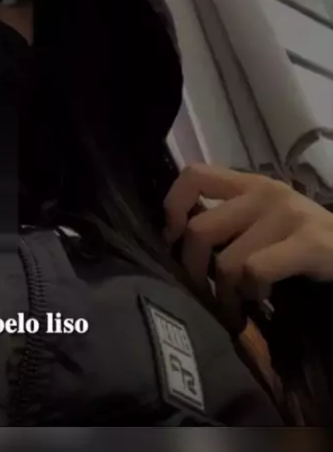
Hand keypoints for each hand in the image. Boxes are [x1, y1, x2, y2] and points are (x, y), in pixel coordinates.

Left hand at [164, 164, 332, 329]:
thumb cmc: (305, 244)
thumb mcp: (264, 223)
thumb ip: (229, 223)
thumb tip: (180, 243)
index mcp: (250, 184)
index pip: (193, 175)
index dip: (173, 206)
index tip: (173, 239)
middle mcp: (266, 192)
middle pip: (200, 230)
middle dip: (195, 272)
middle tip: (207, 295)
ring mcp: (289, 216)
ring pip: (227, 262)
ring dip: (228, 296)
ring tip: (239, 307)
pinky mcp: (310, 244)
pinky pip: (256, 271)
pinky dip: (252, 294)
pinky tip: (262, 300)